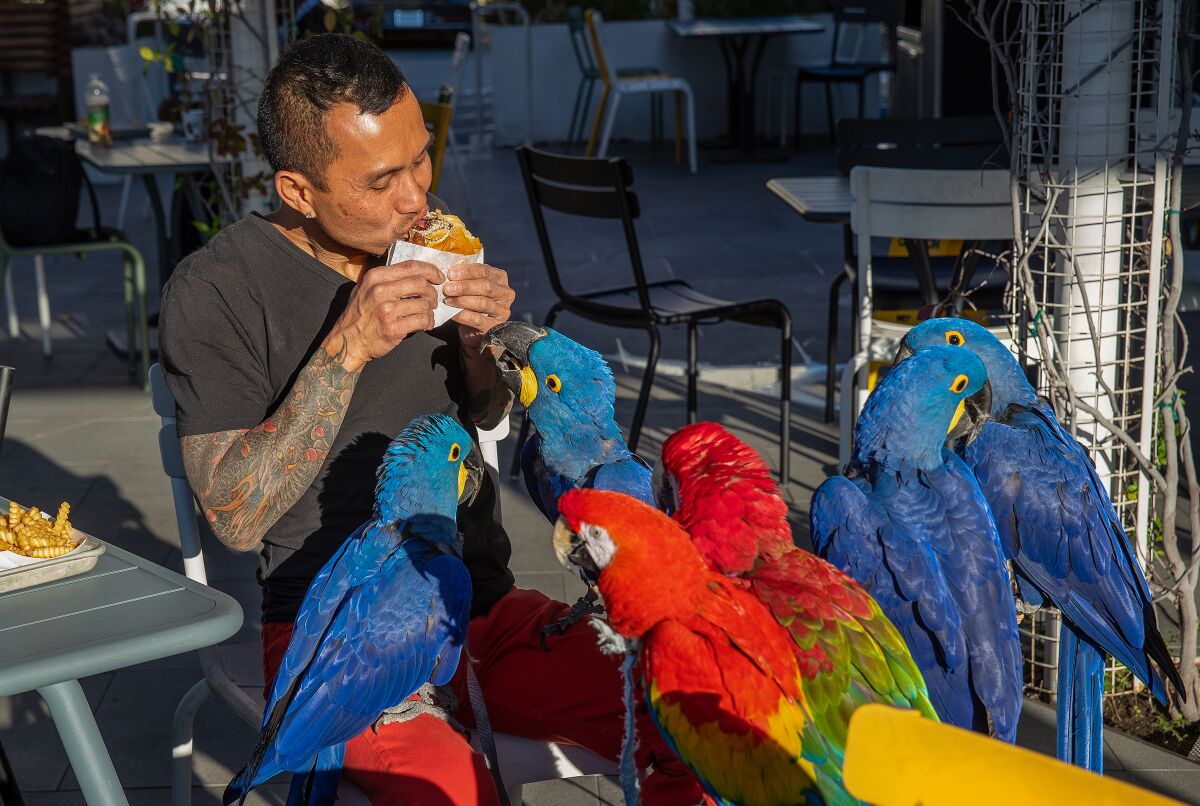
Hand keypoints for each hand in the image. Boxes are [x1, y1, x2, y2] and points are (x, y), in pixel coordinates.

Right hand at [323, 260, 442, 371]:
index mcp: (375, 277)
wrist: (347, 342)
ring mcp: (386, 310)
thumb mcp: (365, 289)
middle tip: (434, 300)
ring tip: (427, 315)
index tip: (439, 277)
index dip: (430, 270)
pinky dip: (428, 323)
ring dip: (430, 311)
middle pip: (420, 283)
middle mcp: (380, 290)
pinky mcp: (393, 328)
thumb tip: (416, 271)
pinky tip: (425, 325)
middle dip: (433, 292)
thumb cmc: (359, 315)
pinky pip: (422, 320)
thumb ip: (386, 278)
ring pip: (423, 303)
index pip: (411, 266)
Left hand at [443, 263, 515, 352]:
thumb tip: (448, 271)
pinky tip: (452, 313)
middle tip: (447, 288)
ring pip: (483, 303)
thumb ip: (464, 278)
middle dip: (465, 286)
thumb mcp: (471, 286)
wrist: (472, 328)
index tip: (451, 273)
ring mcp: (502, 311)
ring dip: (463, 300)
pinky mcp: (495, 326)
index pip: (485, 271)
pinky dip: (463, 315)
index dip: (468, 271)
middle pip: (486, 286)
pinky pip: (478, 319)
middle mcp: (505, 294)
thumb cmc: (471, 302)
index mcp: (500, 278)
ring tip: (448, 299)